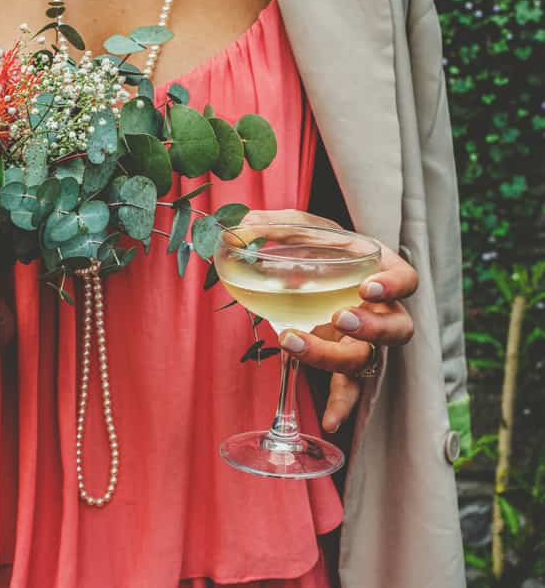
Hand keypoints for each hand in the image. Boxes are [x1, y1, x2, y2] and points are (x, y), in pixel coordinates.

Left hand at [243, 209, 416, 432]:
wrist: (316, 266)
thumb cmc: (317, 245)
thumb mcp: (299, 228)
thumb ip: (274, 225)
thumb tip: (241, 228)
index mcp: (380, 270)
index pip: (406, 280)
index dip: (394, 286)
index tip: (367, 287)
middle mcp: (380, 310)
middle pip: (396, 328)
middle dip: (372, 328)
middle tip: (340, 317)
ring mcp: (364, 340)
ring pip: (367, 359)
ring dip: (334, 356)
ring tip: (294, 343)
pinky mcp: (344, 360)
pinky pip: (350, 388)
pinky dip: (341, 406)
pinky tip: (328, 422)